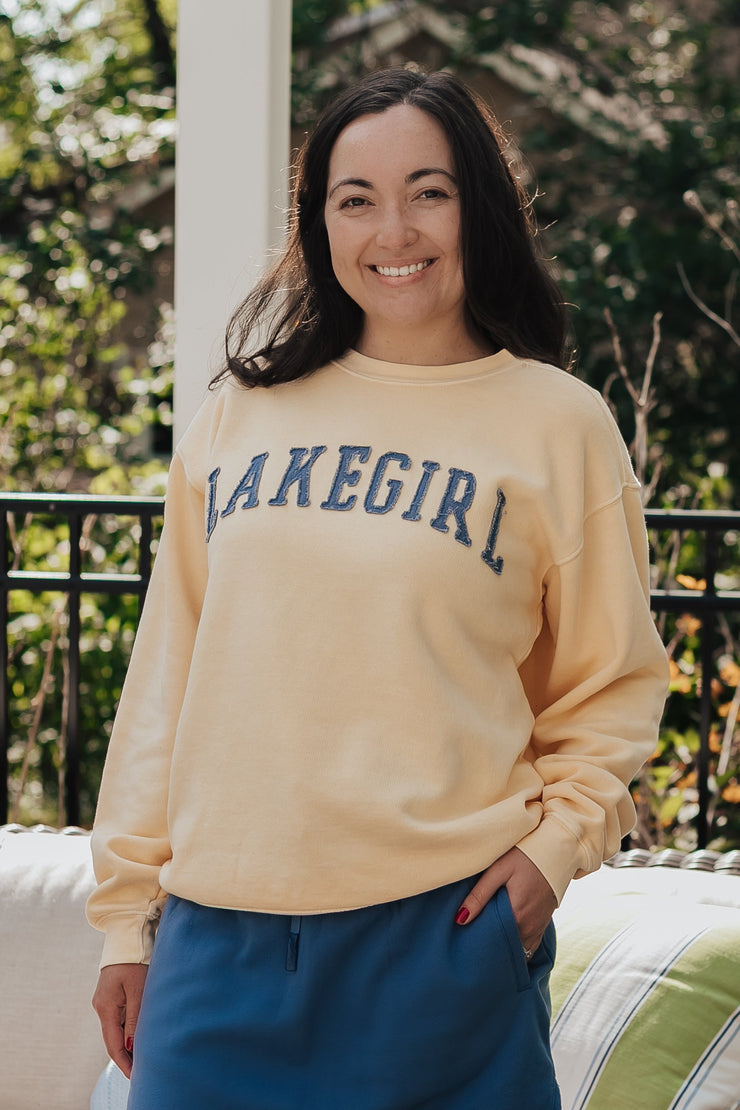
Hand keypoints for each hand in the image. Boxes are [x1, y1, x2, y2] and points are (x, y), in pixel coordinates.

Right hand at [92, 963, 148, 1078]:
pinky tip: (137, 1035)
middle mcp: (101, 1007)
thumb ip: (135, 1018)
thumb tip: (131, 1046)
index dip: (124, 1062)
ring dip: (127, 1043)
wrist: (127, 936)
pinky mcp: (110, 995)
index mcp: (105, 1007)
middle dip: (125, 1056)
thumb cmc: (135, 961)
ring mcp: (104, 1001)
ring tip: (142, 1057)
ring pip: (115, 1029)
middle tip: (140, 1071)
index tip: (135, 1076)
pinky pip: (118, 1018)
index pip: (113, 1044)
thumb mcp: (139, 989)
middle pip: (112, 1039)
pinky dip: (127, 1029)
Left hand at [454, 847, 556, 957]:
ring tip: (488, 934)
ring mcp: (538, 927)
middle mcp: (529, 927)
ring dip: (504, 944)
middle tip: (474, 936)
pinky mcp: (543, 924)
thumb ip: (479, 895)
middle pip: (505, 946)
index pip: (492, 941)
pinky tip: (506, 931)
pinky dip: (517, 942)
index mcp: (516, 915)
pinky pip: (528, 943)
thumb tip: (460, 919)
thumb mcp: (499, 870)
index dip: (478, 941)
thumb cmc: (525, 856)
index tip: (467, 937)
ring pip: (517, 947)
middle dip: (490, 944)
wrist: (557, 849)